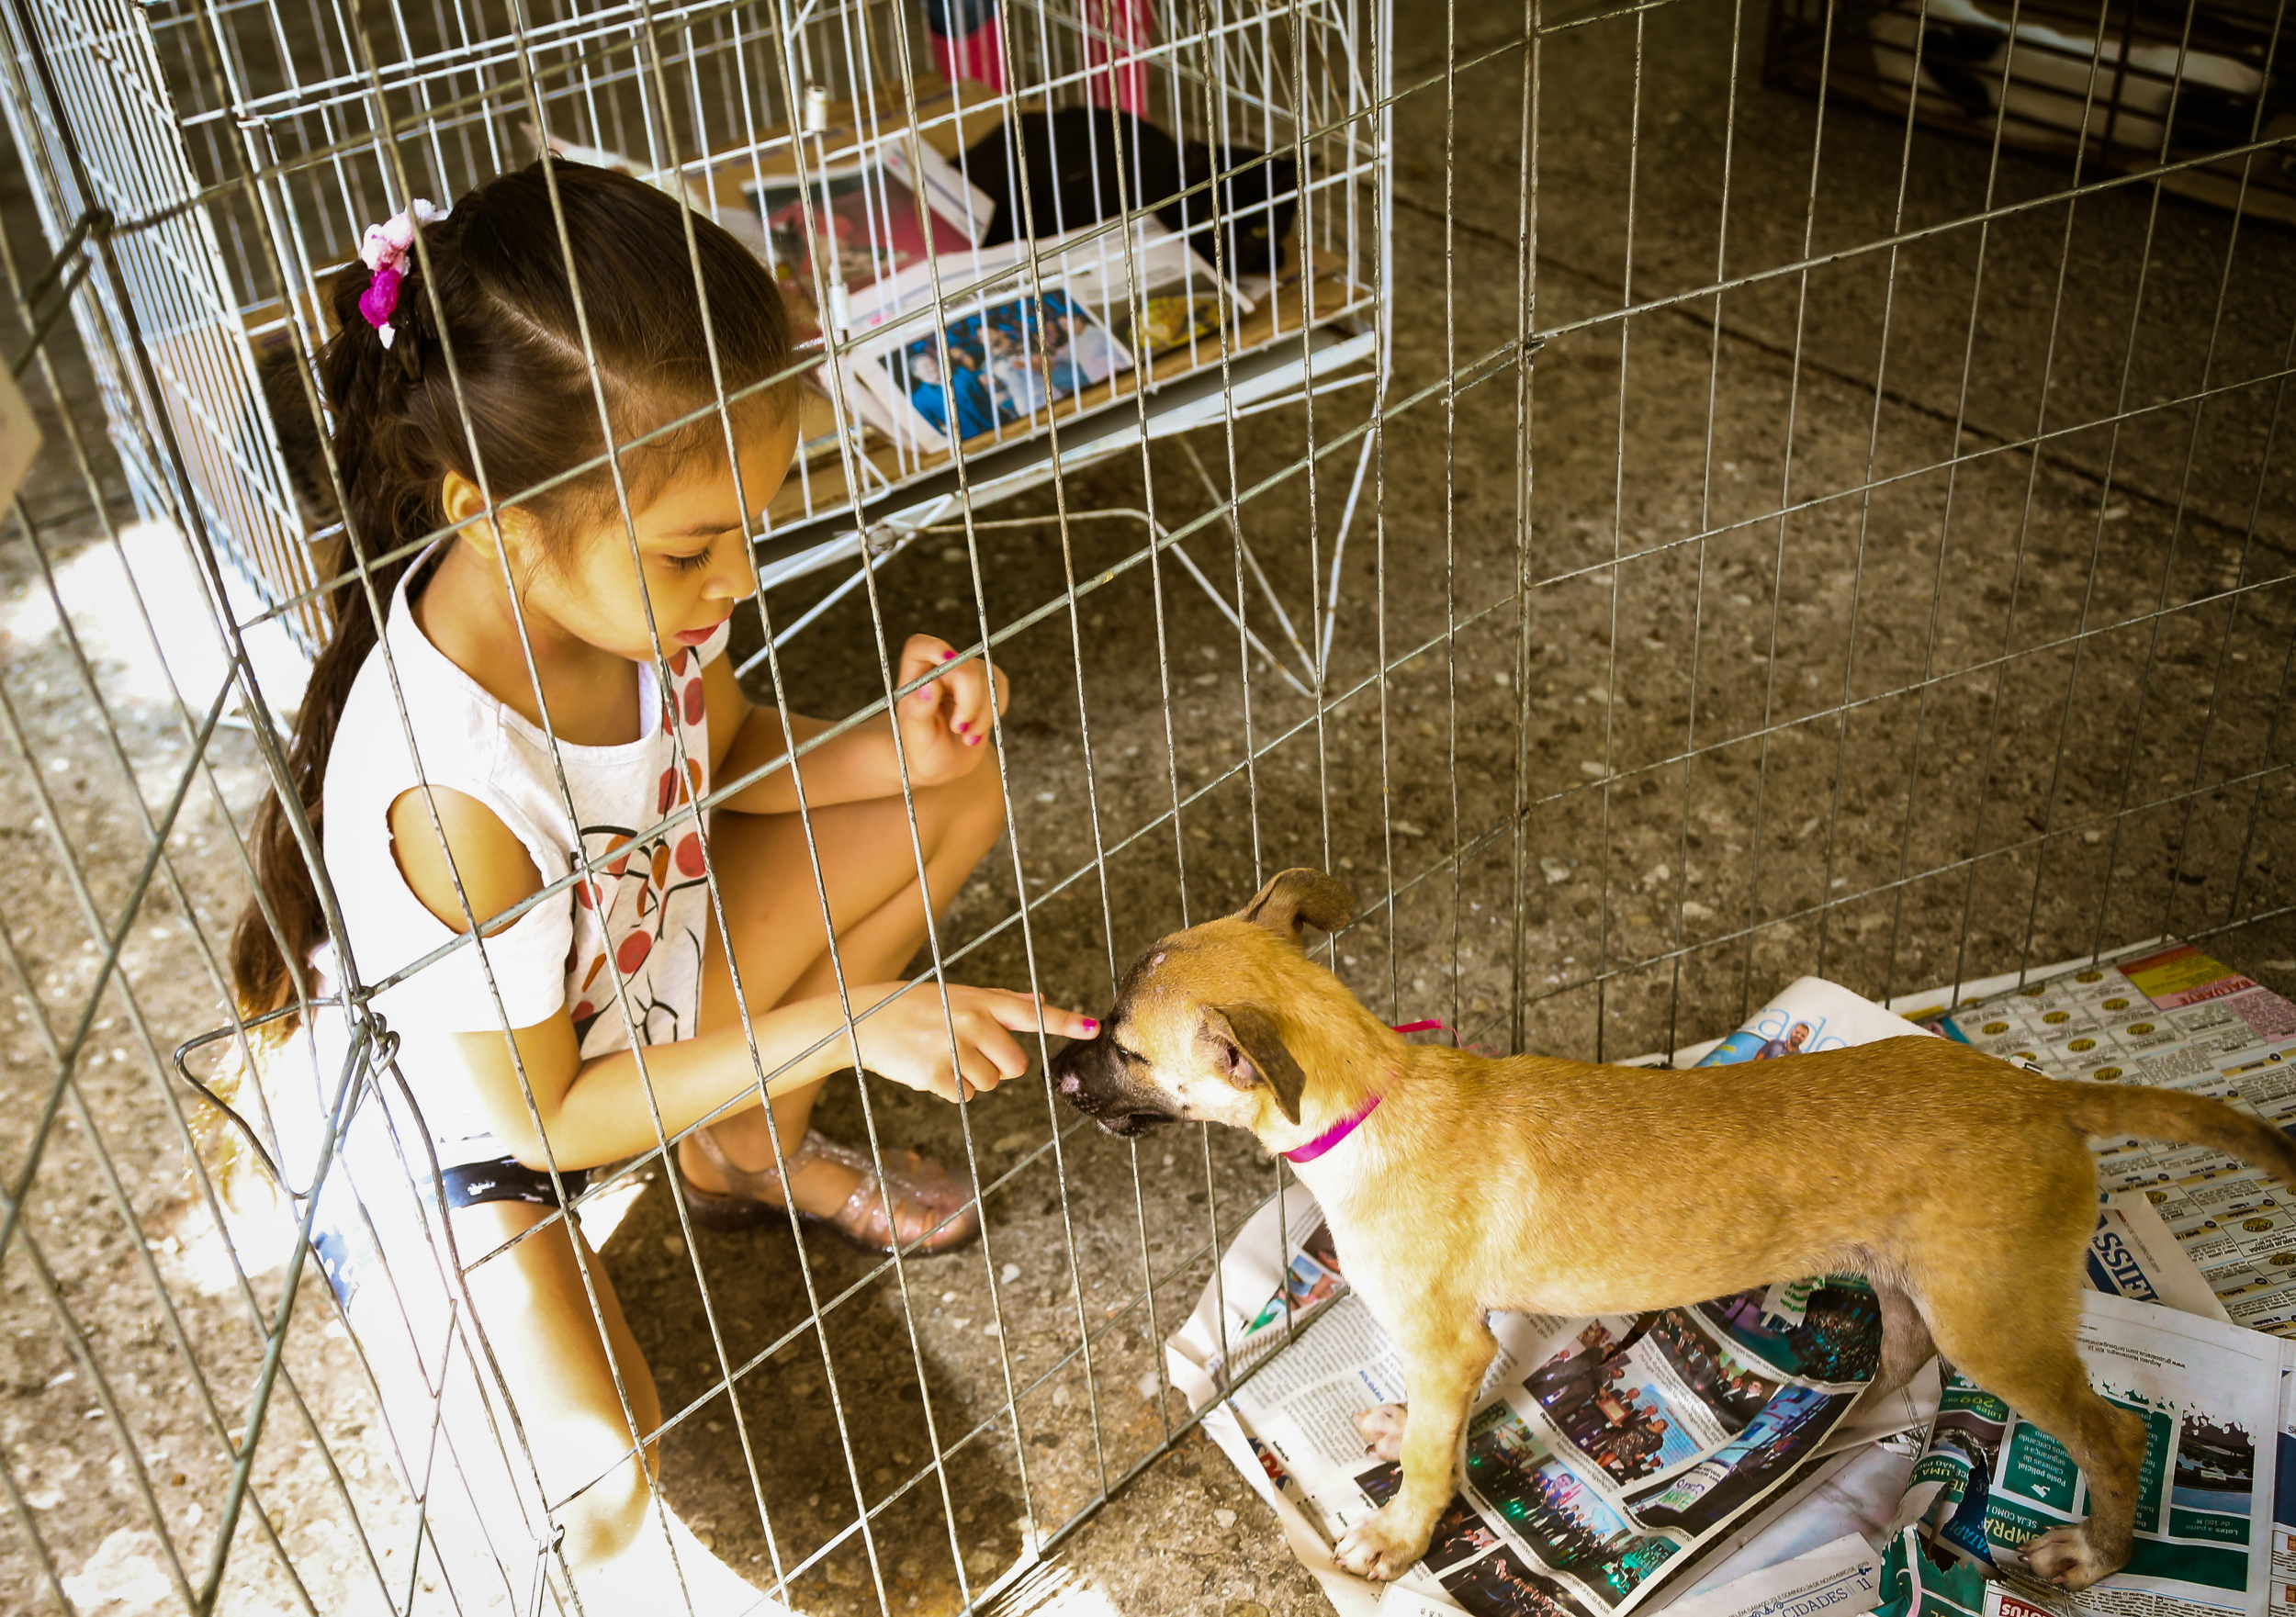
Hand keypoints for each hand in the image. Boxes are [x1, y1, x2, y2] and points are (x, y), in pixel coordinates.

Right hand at [842, 982, 1094, 1103]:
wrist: (866, 1019)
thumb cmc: (917, 1007)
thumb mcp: (960, 995)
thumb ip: (1003, 1000)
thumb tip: (1040, 998)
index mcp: (982, 1001)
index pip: (1033, 1013)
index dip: (1066, 1022)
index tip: (1094, 1029)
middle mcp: (972, 1021)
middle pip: (1017, 1065)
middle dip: (1000, 1067)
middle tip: (971, 1053)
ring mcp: (954, 1047)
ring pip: (991, 1083)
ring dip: (973, 1079)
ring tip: (946, 1057)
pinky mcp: (936, 1073)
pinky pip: (965, 1096)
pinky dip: (952, 1090)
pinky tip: (932, 1070)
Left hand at [893, 634, 1009, 786]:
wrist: (944, 763)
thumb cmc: (924, 750)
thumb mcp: (916, 737)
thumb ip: (919, 712)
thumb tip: (928, 687)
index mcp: (915, 676)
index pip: (921, 646)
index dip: (935, 648)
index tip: (948, 660)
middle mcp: (940, 669)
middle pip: (963, 665)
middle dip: (969, 700)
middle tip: (959, 728)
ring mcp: (965, 674)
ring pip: (986, 677)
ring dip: (982, 713)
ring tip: (966, 735)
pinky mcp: (987, 682)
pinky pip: (999, 685)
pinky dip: (994, 711)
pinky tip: (978, 728)